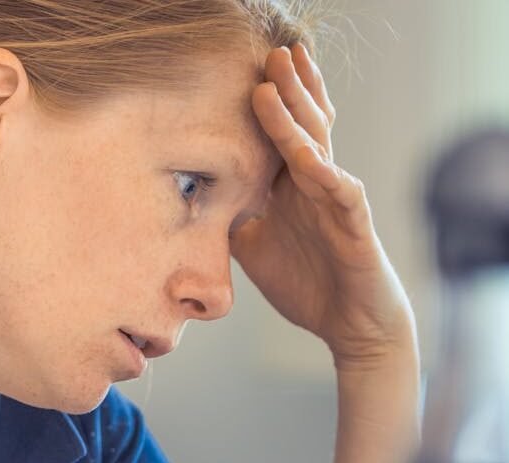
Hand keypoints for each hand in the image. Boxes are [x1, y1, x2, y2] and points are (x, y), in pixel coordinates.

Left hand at [230, 44, 415, 367]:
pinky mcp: (355, 227)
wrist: (350, 325)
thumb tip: (192, 203)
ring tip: (277, 83)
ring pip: (317, 149)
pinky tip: (307, 156)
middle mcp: (316, 185)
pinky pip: (340, 194)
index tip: (247, 69)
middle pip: (303, 127)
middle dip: (287, 89)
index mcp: (293, 187)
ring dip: (296, 116)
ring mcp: (337, 202)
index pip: (282, 134)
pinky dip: (324, 175)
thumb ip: (231, 218)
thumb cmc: (307, 282)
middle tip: (270, 52)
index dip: (271, 102)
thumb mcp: (254, 247)